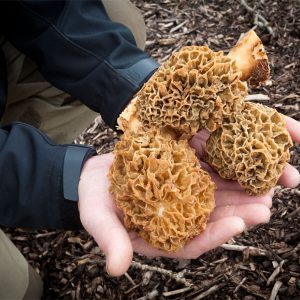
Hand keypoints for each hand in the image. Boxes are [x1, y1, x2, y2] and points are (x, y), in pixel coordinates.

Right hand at [78, 116, 299, 276]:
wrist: (93, 177)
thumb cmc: (95, 201)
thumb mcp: (98, 219)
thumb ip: (111, 240)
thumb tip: (116, 269)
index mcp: (160, 235)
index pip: (191, 242)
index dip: (214, 235)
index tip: (237, 224)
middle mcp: (176, 218)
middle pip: (210, 219)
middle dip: (238, 213)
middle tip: (264, 206)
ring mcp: (180, 196)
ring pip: (213, 197)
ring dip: (238, 192)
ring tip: (265, 186)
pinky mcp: (180, 175)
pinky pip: (204, 174)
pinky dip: (221, 169)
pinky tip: (239, 163)